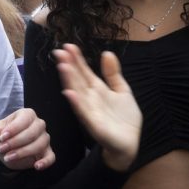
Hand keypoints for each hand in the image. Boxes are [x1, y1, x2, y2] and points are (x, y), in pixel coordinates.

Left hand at [0, 108, 54, 170]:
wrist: (4, 150)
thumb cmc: (0, 136)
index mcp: (27, 114)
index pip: (24, 119)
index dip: (13, 129)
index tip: (1, 137)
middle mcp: (39, 124)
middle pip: (32, 133)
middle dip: (15, 142)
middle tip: (1, 149)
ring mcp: (44, 138)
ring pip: (39, 145)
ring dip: (23, 152)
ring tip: (8, 157)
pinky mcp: (47, 152)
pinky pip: (51, 157)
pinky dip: (45, 162)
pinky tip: (37, 166)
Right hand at [54, 44, 140, 170]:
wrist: (129, 143)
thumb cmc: (124, 118)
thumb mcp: (121, 90)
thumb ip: (113, 73)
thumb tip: (106, 52)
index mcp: (96, 89)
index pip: (84, 72)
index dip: (77, 59)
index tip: (68, 46)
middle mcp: (90, 98)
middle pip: (77, 80)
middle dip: (69, 66)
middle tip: (59, 52)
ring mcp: (90, 111)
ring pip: (78, 93)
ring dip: (69, 81)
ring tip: (62, 66)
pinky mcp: (94, 124)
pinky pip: (84, 112)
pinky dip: (77, 103)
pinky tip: (69, 93)